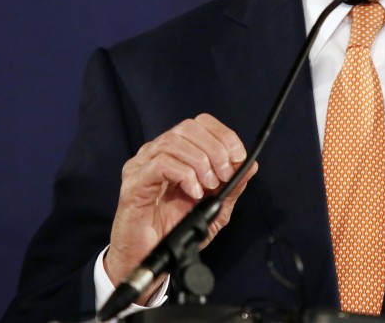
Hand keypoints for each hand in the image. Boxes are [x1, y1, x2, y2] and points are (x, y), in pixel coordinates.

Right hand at [103, 113, 257, 301]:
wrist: (149, 261)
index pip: (200, 124)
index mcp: (176, 153)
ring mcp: (142, 166)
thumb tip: (251, 165)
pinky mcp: (134, 183)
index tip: (238, 157)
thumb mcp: (213, 210)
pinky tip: (193, 193)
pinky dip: (184, 175)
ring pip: (174, 141)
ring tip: (209, 186)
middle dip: (215, 148)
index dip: (223, 135)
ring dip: (200, 161)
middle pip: (188, 127)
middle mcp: (156, 153)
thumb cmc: (175, 233)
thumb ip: (231, 187)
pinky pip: (160, 164)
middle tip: (224, 175)